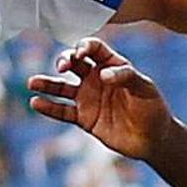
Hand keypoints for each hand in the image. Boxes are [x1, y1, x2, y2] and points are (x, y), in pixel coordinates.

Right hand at [28, 37, 169, 159]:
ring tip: (33, 82)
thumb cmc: (153, 109)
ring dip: (47, 83)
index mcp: (113, 65)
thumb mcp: (144, 89)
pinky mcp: (84, 118)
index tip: (80, 53)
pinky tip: (36, 103)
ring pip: (62, 87)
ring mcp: (89, 98)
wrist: (153, 139)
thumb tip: (103, 74)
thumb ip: (126, 77)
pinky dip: (49, 108)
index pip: (94, 49)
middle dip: (65, 60)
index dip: (85, 46)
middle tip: (62, 67)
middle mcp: (97, 79)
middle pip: (74, 63)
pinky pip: (63, 111)